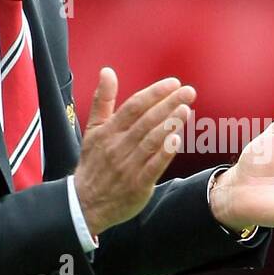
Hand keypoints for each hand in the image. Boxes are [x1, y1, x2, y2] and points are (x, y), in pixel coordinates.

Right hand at [73, 67, 193, 238]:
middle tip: (189, 91)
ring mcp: (128, 167)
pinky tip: (178, 139)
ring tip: (186, 109)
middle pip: (146, 121)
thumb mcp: (93, 130)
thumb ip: (103, 100)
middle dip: (168, 104)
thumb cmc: (94, 163)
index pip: (133, 107)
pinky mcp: (138, 185)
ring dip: (169, 125)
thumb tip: (107, 71)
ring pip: (151, 142)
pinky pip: (153, 167)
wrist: (85, 203)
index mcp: (108, 132)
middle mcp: (118, 147)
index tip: (173, 83)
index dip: (154, 93)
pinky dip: (165, 153)